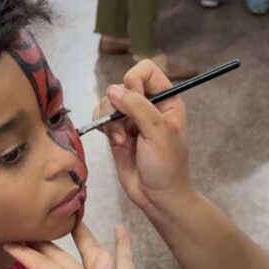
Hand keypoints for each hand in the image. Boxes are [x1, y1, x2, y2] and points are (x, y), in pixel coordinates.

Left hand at [5, 222, 187, 268]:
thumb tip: (100, 258)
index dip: (25, 254)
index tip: (8, 234)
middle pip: (59, 256)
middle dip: (44, 237)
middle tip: (31, 211)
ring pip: (89, 251)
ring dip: (80, 232)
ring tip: (71, 208)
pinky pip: (122, 258)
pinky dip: (119, 242)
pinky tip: (118, 227)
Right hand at [94, 59, 192, 215]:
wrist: (158, 198)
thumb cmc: (167, 166)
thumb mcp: (159, 133)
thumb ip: (138, 107)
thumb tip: (113, 90)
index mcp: (167, 100)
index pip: (146, 71)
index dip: (135, 80)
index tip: (134, 99)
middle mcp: (148, 106)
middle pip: (123, 84)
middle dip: (119, 104)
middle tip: (128, 126)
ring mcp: (131, 119)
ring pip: (109, 101)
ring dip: (110, 118)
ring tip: (122, 139)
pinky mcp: (116, 132)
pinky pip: (101, 117)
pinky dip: (103, 126)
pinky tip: (116, 142)